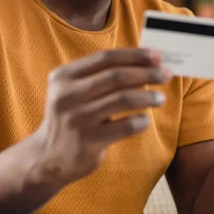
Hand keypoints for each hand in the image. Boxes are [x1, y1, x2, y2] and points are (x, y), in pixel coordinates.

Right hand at [34, 48, 170, 184]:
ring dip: (148, 96)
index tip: (157, 56)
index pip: (106, 58)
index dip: (135, 55)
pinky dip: (141, 121)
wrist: (47, 158)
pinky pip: (125, 126)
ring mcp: (77, 118)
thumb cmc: (71, 117)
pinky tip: (145, 120)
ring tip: (161, 98)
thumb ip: (101, 76)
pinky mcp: (88, 141)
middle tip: (166, 75)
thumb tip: (146, 63)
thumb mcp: (74, 91)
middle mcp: (67, 95)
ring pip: (123, 99)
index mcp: (64, 76)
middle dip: (147, 73)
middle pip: (116, 76)